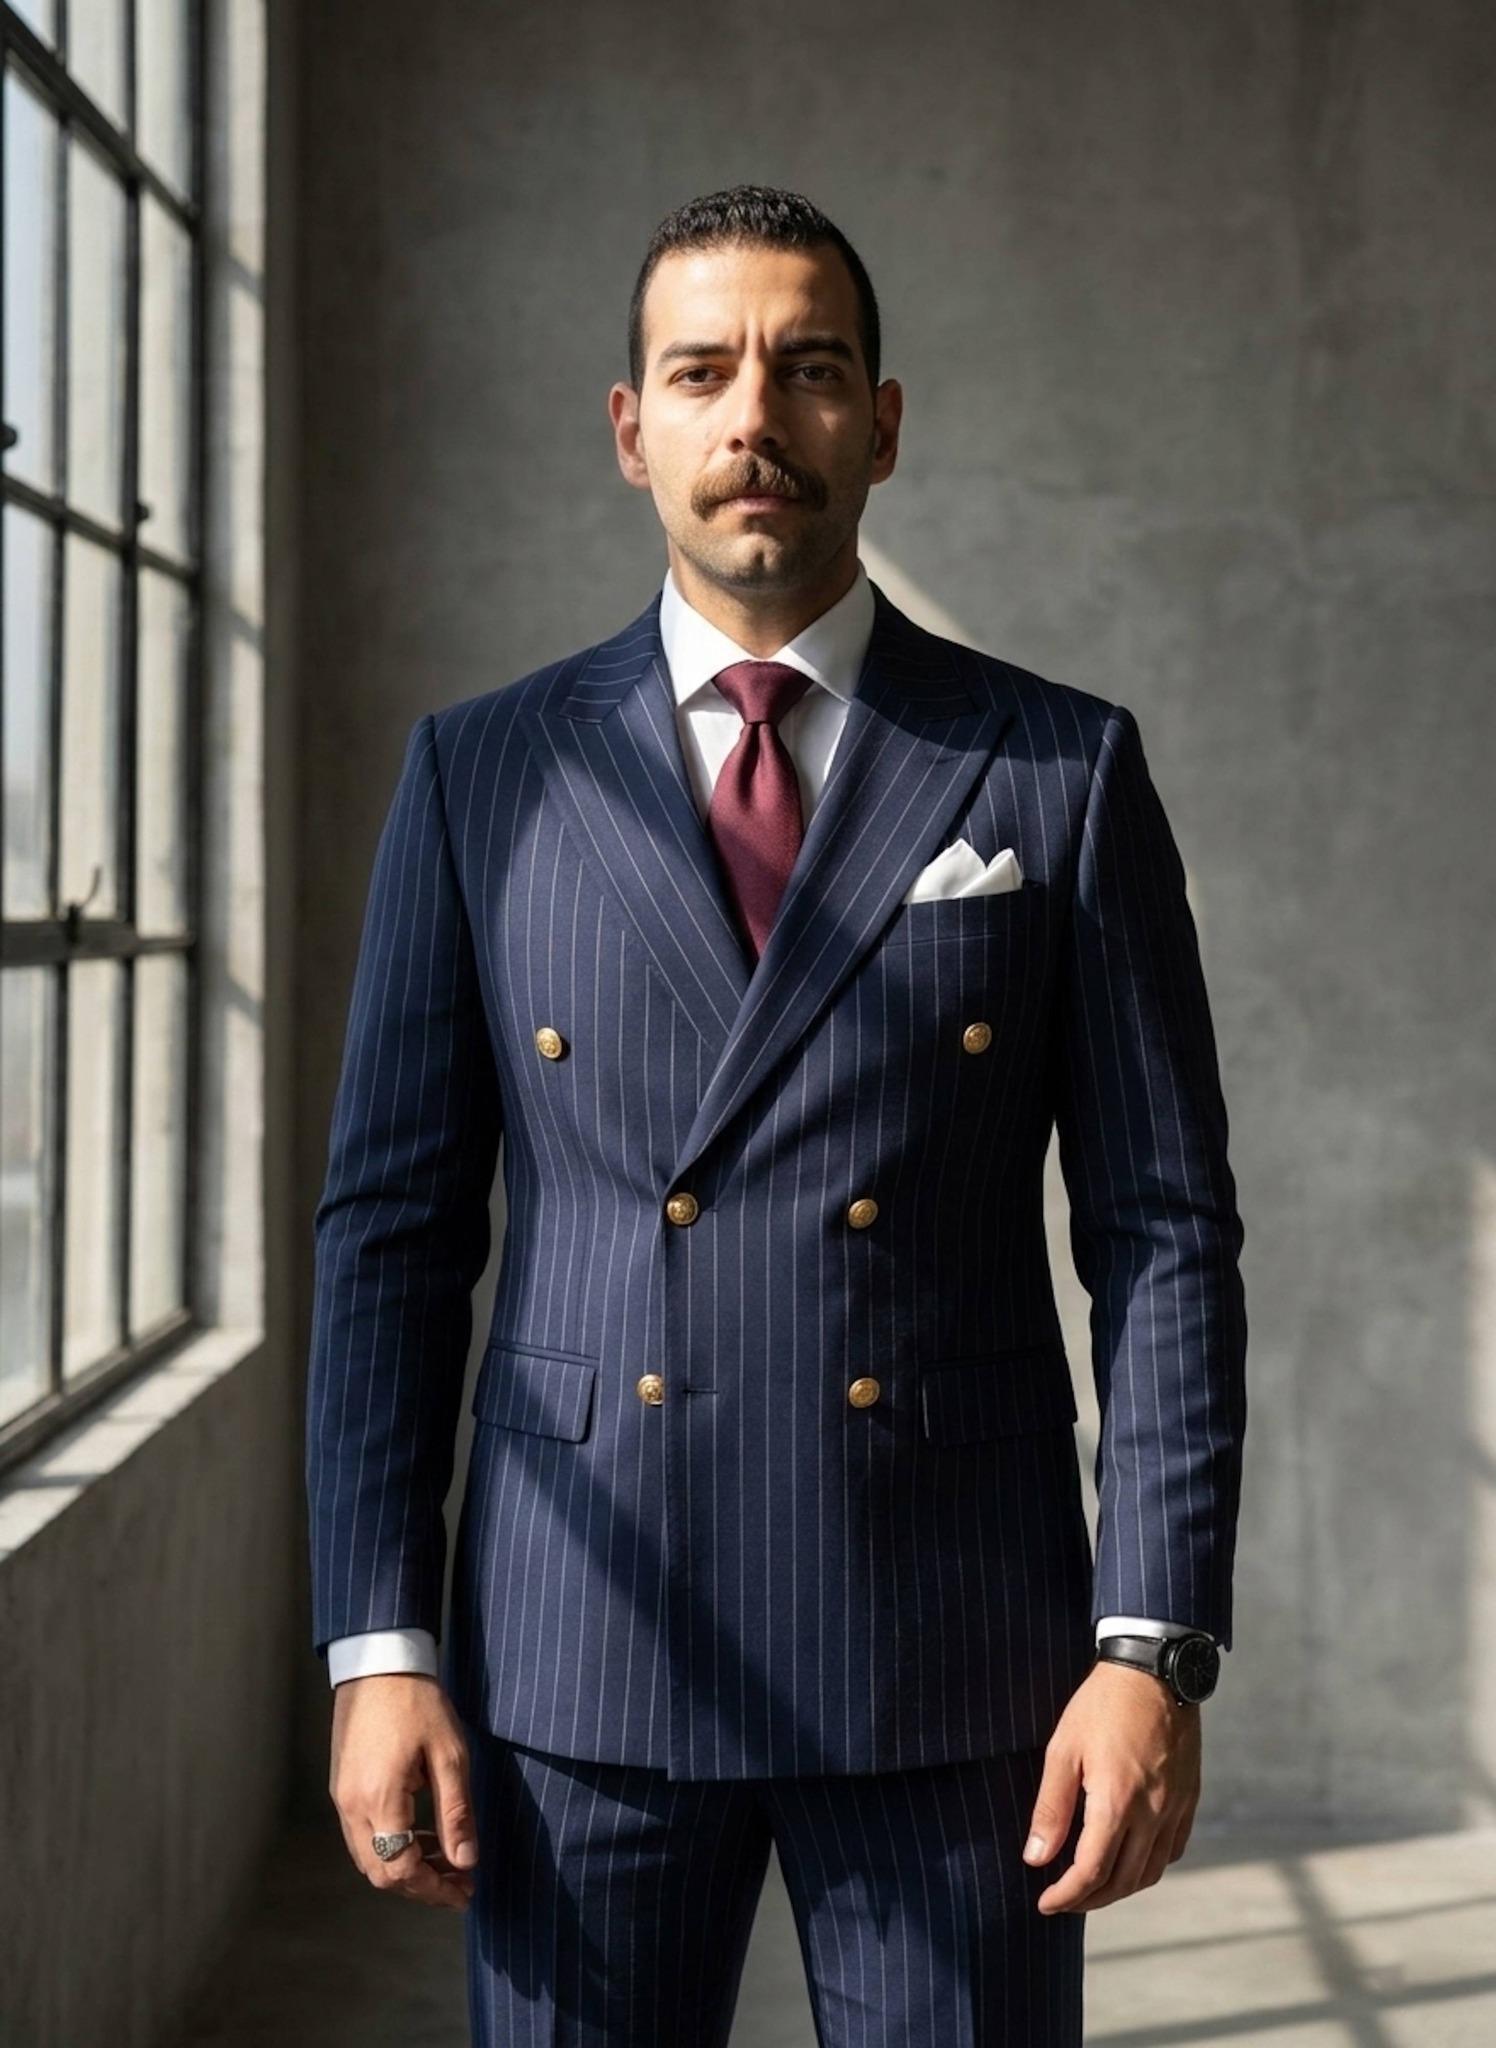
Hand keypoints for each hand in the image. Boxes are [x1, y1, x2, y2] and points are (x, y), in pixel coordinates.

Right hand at [330, 1673, 478, 1910]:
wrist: (378, 1662)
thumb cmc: (416, 1701)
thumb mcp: (449, 1755)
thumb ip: (456, 1813)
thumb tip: (466, 1861)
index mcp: (380, 1799)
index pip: (402, 1870)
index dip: (434, 1889)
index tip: (464, 1893)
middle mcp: (352, 1807)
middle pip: (381, 1873)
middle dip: (421, 1885)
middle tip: (459, 1882)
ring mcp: (343, 1798)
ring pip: (370, 1858)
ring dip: (406, 1868)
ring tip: (446, 1859)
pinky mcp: (343, 1787)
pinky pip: (363, 1835)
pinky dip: (391, 1846)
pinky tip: (421, 1834)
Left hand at [1023, 1660, 1200, 1913]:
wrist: (1155, 1670)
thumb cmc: (1102, 1705)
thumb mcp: (1064, 1749)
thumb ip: (1051, 1808)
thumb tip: (1035, 1858)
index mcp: (1117, 1802)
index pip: (1092, 1872)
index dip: (1067, 1895)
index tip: (1045, 1903)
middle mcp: (1152, 1813)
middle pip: (1122, 1881)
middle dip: (1089, 1899)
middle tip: (1063, 1899)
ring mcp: (1175, 1808)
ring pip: (1150, 1872)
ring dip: (1119, 1888)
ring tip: (1091, 1886)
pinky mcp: (1189, 1798)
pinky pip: (1172, 1850)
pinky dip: (1148, 1866)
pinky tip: (1128, 1859)